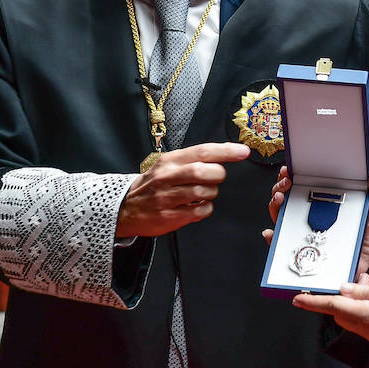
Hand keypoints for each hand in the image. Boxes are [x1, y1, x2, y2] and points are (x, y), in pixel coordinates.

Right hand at [117, 142, 249, 236]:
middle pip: (204, 171)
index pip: (202, 151)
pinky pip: (200, 211)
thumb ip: (193, 159)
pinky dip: (205, 208)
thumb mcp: (168, 165)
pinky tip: (196, 206)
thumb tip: (226, 153)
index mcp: (170, 161)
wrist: (125, 208)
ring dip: (211, 193)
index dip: (226, 151)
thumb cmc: (153, 185)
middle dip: (218, 175)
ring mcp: (167, 197)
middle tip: (216, 178)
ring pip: (204, 192)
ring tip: (202, 193)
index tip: (243, 151)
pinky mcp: (169, 216)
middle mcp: (167, 177)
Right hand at [263, 167, 368, 279]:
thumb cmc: (364, 242)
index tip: (288, 169)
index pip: (302, 185)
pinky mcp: (298, 250)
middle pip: (286, 197)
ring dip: (274, 205)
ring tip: (280, 199)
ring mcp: (301, 232)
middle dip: (280, 186)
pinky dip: (271, 238)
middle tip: (286, 182)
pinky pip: (279, 244)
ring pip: (279, 216)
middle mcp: (308, 216)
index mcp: (322, 204)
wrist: (360, 269)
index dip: (291, 175)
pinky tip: (271, 232)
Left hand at [292, 279, 368, 349]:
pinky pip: (366, 323)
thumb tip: (343, 289)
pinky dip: (367, 310)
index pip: (332, 306)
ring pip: (353, 317)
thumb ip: (363, 291)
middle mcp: (366, 329)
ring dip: (357, 302)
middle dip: (342, 297)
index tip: (298, 300)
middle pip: (341, 313)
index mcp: (365, 315)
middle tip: (357, 282)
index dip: (313, 303)